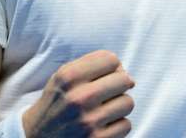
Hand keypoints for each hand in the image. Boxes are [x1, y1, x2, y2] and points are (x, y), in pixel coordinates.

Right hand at [21, 49, 135, 137]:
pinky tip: (103, 126)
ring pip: (128, 102)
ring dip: (119, 107)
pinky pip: (126, 124)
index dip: (111, 67)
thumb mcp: (63, 77)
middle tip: (107, 94)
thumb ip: (91, 64)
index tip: (104, 77)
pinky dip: (117, 126)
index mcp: (68, 77)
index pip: (111, 59)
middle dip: (119, 86)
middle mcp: (78, 98)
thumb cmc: (57, 103)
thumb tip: (123, 70)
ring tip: (103, 111)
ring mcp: (88, 121)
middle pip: (125, 79)